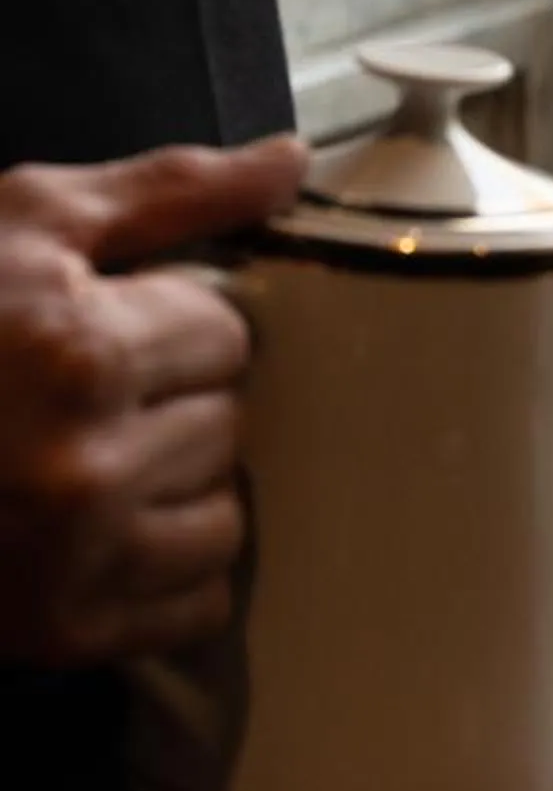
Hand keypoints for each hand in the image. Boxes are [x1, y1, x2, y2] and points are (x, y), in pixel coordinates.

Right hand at [0, 139, 303, 666]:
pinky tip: (93, 536)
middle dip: (171, 404)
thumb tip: (288, 160)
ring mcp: (79, 557)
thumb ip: (165, 191)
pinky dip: (162, 572)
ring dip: (176, 490)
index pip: (225, 334)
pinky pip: (199, 602)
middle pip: (229, 423)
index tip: (103, 333)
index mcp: (79, 353)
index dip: (168, 326)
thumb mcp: (17, 226)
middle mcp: (88, 463)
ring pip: (226, 517)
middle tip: (76, 402)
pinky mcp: (68, 631)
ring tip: (84, 465)